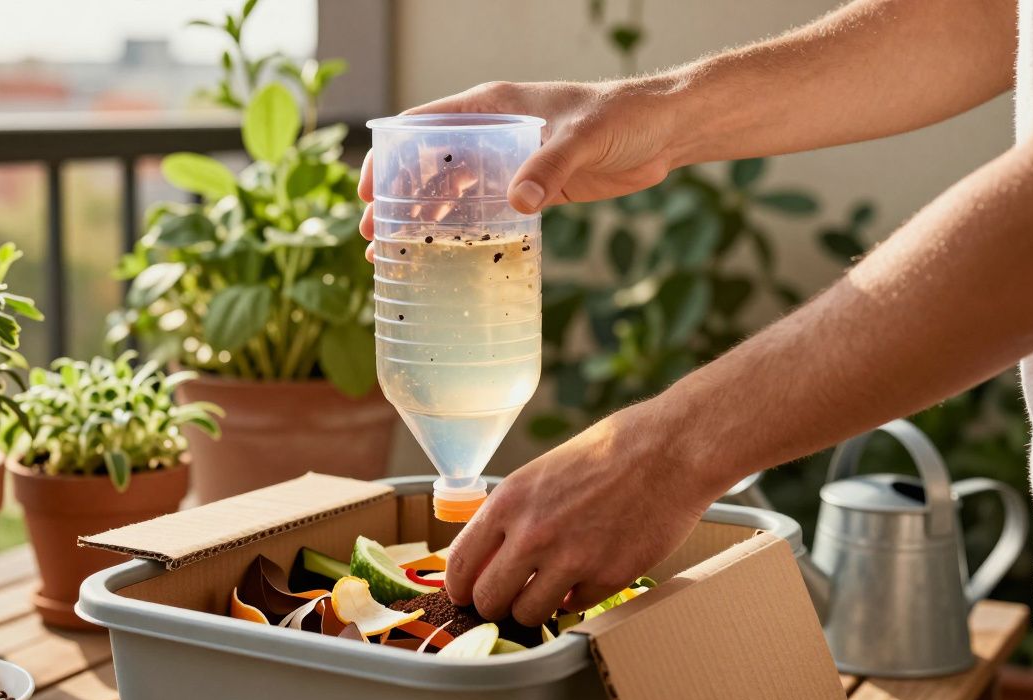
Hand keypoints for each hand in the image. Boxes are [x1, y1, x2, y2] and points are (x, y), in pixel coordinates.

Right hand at [358, 79, 682, 258]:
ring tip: (395, 257)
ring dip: (422, 223)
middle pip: (428, 167)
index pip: (422, 127)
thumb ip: (549, 167)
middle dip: (397, 201)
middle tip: (374, 238)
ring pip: (451, 194)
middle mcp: (491, 134)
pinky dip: (461, 235)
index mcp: (492, 107)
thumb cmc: (624, 117)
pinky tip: (443, 260)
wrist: (665, 132)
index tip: (368, 191)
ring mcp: (508, 163)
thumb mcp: (584, 137)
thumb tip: (516, 203)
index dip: (389, 157)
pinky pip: (484, 214)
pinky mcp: (530, 190)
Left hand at [445, 406, 720, 626]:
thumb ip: (512, 515)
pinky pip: (575, 608)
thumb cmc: (608, 452)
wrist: (669, 450)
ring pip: (529, 614)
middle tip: (509, 597)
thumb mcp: (540, 474)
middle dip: (495, 605)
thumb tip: (488, 556)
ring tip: (548, 590)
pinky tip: (585, 577)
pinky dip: (576, 599)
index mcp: (508, 502)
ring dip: (535, 608)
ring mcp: (571, 559)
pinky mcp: (608, 577)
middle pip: (489, 601)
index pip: (460, 566)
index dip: (460, 588)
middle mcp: (533, 534)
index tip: (468, 593)